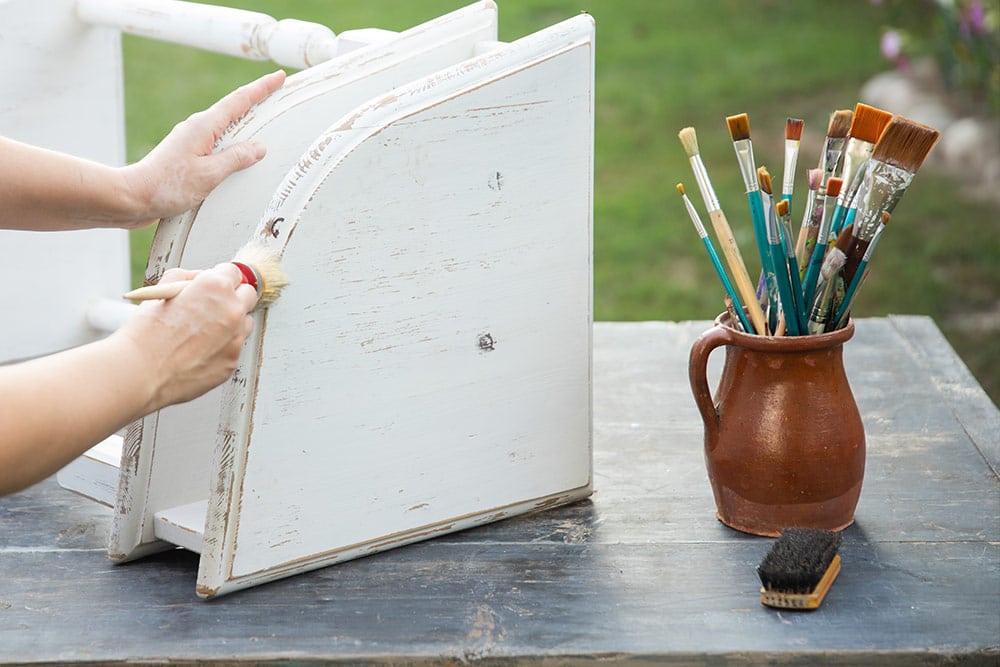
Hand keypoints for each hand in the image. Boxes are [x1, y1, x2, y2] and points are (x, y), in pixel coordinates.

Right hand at [115, 263, 258, 410]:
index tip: (215, 285)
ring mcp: (236, 337)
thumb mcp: (161, 290)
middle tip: (214, 305)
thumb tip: (199, 277)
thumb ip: (186, 277)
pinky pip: (235, 347)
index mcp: (216, 287)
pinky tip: (199, 350)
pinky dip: (223, 346)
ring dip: (232, 323)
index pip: (234, 272)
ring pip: (245, 322)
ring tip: (203, 331)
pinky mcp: (232, 361)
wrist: (140, 371)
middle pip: (248, 294)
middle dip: (234, 296)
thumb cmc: (146, 332)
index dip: (221, 278)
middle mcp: (232, 310)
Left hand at [121, 69, 286, 227]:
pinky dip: (232, 142)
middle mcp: (196, 128)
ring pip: (225, 127)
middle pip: (233, 110)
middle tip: (277, 93)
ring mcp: (190, 140)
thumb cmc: (168, 186)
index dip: (261, 88)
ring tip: (264, 123)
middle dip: (256, 101)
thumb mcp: (209, 174)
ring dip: (244, 123)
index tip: (279, 76)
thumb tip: (258, 148)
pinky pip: (217, 143)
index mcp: (203, 127)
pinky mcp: (186, 154)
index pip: (239, 101)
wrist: (133, 197)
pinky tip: (238, 152)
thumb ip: (236, 159)